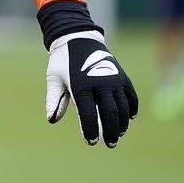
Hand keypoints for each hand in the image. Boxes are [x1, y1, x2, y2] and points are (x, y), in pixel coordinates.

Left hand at [45, 31, 138, 146]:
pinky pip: (131, 96)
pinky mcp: (122, 77)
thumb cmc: (62, 61)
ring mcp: (114, 80)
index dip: (90, 131)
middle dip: (110, 132)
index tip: (91, 142)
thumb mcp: (54, 78)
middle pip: (109, 114)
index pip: (87, 115)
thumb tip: (52, 120)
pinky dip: (131, 108)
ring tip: (118, 134)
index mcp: (81, 87)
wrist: (79, 38)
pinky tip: (129, 118)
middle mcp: (100, 85)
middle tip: (109, 144)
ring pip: (123, 107)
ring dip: (122, 123)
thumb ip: (54, 99)